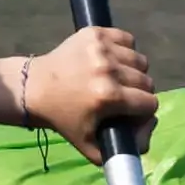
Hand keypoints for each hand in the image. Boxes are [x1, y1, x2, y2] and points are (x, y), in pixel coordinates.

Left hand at [25, 26, 157, 162]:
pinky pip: (127, 39)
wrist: (34, 88)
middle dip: (138, 92)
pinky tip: (111, 59)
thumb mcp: (90, 146)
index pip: (150, 103)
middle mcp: (108, 69)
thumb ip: (123, 151)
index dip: (143, 111)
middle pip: (147, 81)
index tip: (131, 112)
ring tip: (117, 77)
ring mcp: (102, 48)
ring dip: (132, 71)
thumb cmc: (63, 118)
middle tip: (123, 96)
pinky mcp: (95, 32)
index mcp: (109, 96)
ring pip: (139, 60)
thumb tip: (146, 139)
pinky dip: (124, 49)